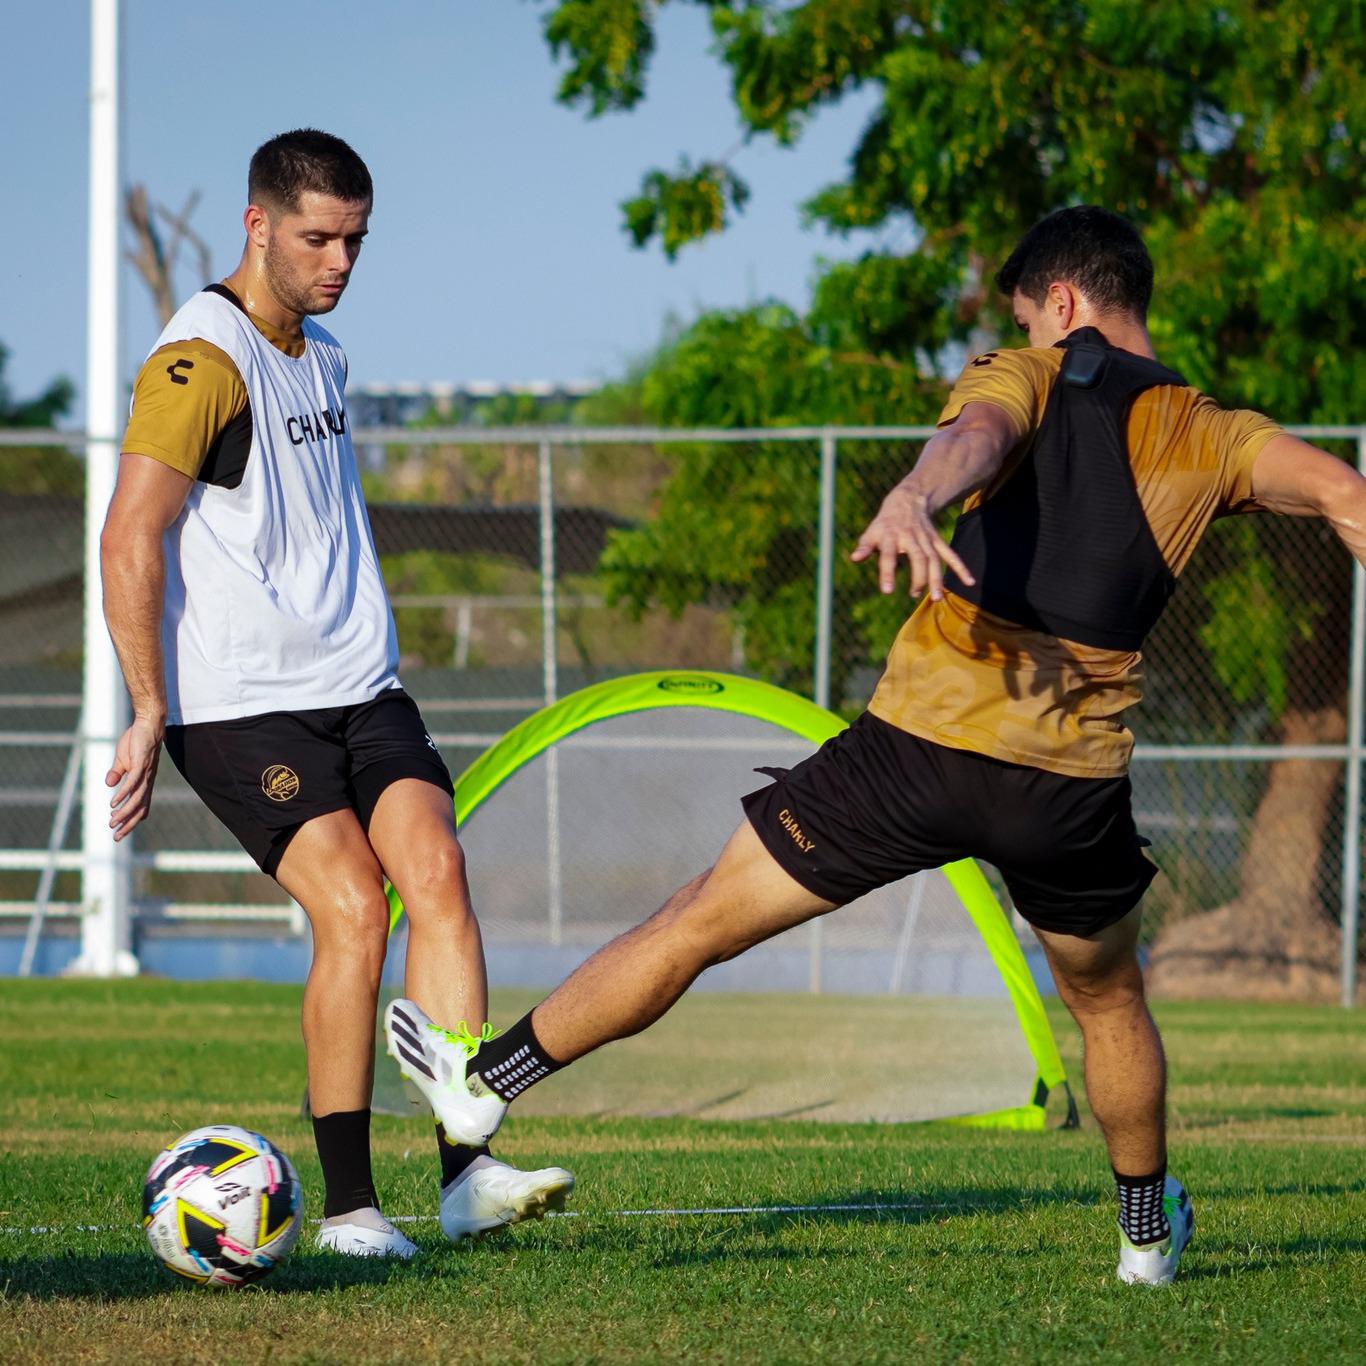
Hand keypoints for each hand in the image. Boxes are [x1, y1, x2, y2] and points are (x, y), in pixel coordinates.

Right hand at [107, 715, 163, 841]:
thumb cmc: (137, 741)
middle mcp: (147, 780)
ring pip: (137, 798)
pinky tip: (114, 803)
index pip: (141, 806)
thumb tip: (108, 784)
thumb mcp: (123, 760)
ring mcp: (145, 773)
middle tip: (116, 837)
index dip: (131, 820)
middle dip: (128, 823)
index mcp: (144, 782)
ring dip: (125, 812)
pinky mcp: (140, 763)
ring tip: (113, 822)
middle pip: (140, 807)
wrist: (147, 723)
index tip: (119, 833)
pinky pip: (133, 782)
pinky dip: (124, 794)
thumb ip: (117, 773)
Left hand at [851, 484, 975, 599]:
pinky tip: (969, 581)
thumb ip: (865, 546)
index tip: (887, 591)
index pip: (888, 556)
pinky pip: (950, 554)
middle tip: (914, 594)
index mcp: (891, 536)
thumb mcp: (872, 532)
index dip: (887, 573)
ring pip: (934, 559)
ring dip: (937, 578)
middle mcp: (910, 538)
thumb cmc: (885, 522)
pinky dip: (960, 567)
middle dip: (919, 577)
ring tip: (938, 598)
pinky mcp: (937, 541)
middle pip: (918, 558)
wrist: (908, 500)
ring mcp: (926, 539)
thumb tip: (855, 558)